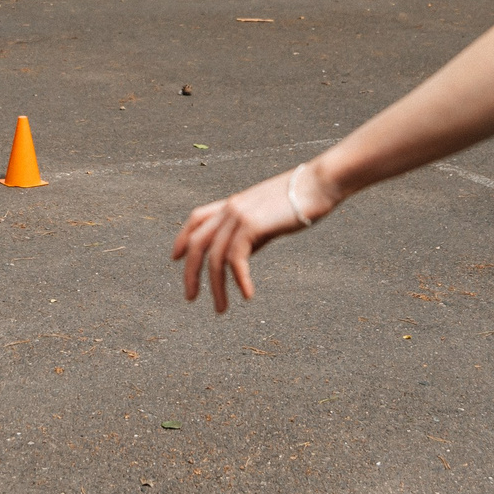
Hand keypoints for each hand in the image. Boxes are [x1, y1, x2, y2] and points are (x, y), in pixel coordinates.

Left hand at [173, 163, 333, 313]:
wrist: (318, 185)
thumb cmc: (300, 201)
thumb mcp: (268, 219)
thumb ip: (252, 235)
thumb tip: (241, 257)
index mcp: (232, 204)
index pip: (196, 219)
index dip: (182, 238)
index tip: (176, 257)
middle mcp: (230, 208)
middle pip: (198, 243)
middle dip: (191, 273)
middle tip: (190, 297)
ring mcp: (238, 215)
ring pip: (215, 257)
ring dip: (216, 287)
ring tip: (221, 308)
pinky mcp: (251, 224)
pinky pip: (236, 258)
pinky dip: (239, 279)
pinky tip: (247, 294)